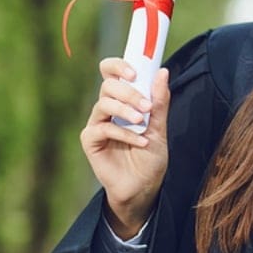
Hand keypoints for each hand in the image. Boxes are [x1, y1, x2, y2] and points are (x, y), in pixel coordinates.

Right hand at [80, 58, 169, 238]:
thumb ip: (159, 101)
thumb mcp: (160, 127)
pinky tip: (140, 142)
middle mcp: (107, 109)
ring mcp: (97, 124)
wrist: (145, 186)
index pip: (111, 72)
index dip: (118, 65)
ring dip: (126, 110)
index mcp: (123, 100)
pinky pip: (102, 129)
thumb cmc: (150, 156)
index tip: (135, 71)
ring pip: (103, 104)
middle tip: (147, 106)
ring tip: (143, 123)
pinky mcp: (90, 141)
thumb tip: (162, 72)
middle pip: (108, 86)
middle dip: (129, 93)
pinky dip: (124, 133)